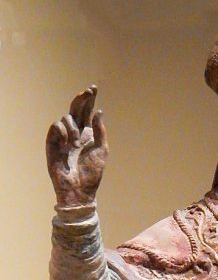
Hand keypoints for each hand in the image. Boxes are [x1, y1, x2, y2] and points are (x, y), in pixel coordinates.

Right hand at [46, 85, 107, 206]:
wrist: (80, 190)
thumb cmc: (92, 173)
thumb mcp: (102, 150)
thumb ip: (100, 130)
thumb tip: (98, 111)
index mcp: (88, 135)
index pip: (87, 113)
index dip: (89, 101)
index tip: (93, 89)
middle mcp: (75, 134)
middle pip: (75, 110)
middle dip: (81, 99)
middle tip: (88, 92)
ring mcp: (63, 138)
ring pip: (66, 118)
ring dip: (73, 126)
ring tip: (76, 142)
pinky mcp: (52, 144)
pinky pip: (55, 127)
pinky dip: (62, 131)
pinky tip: (67, 142)